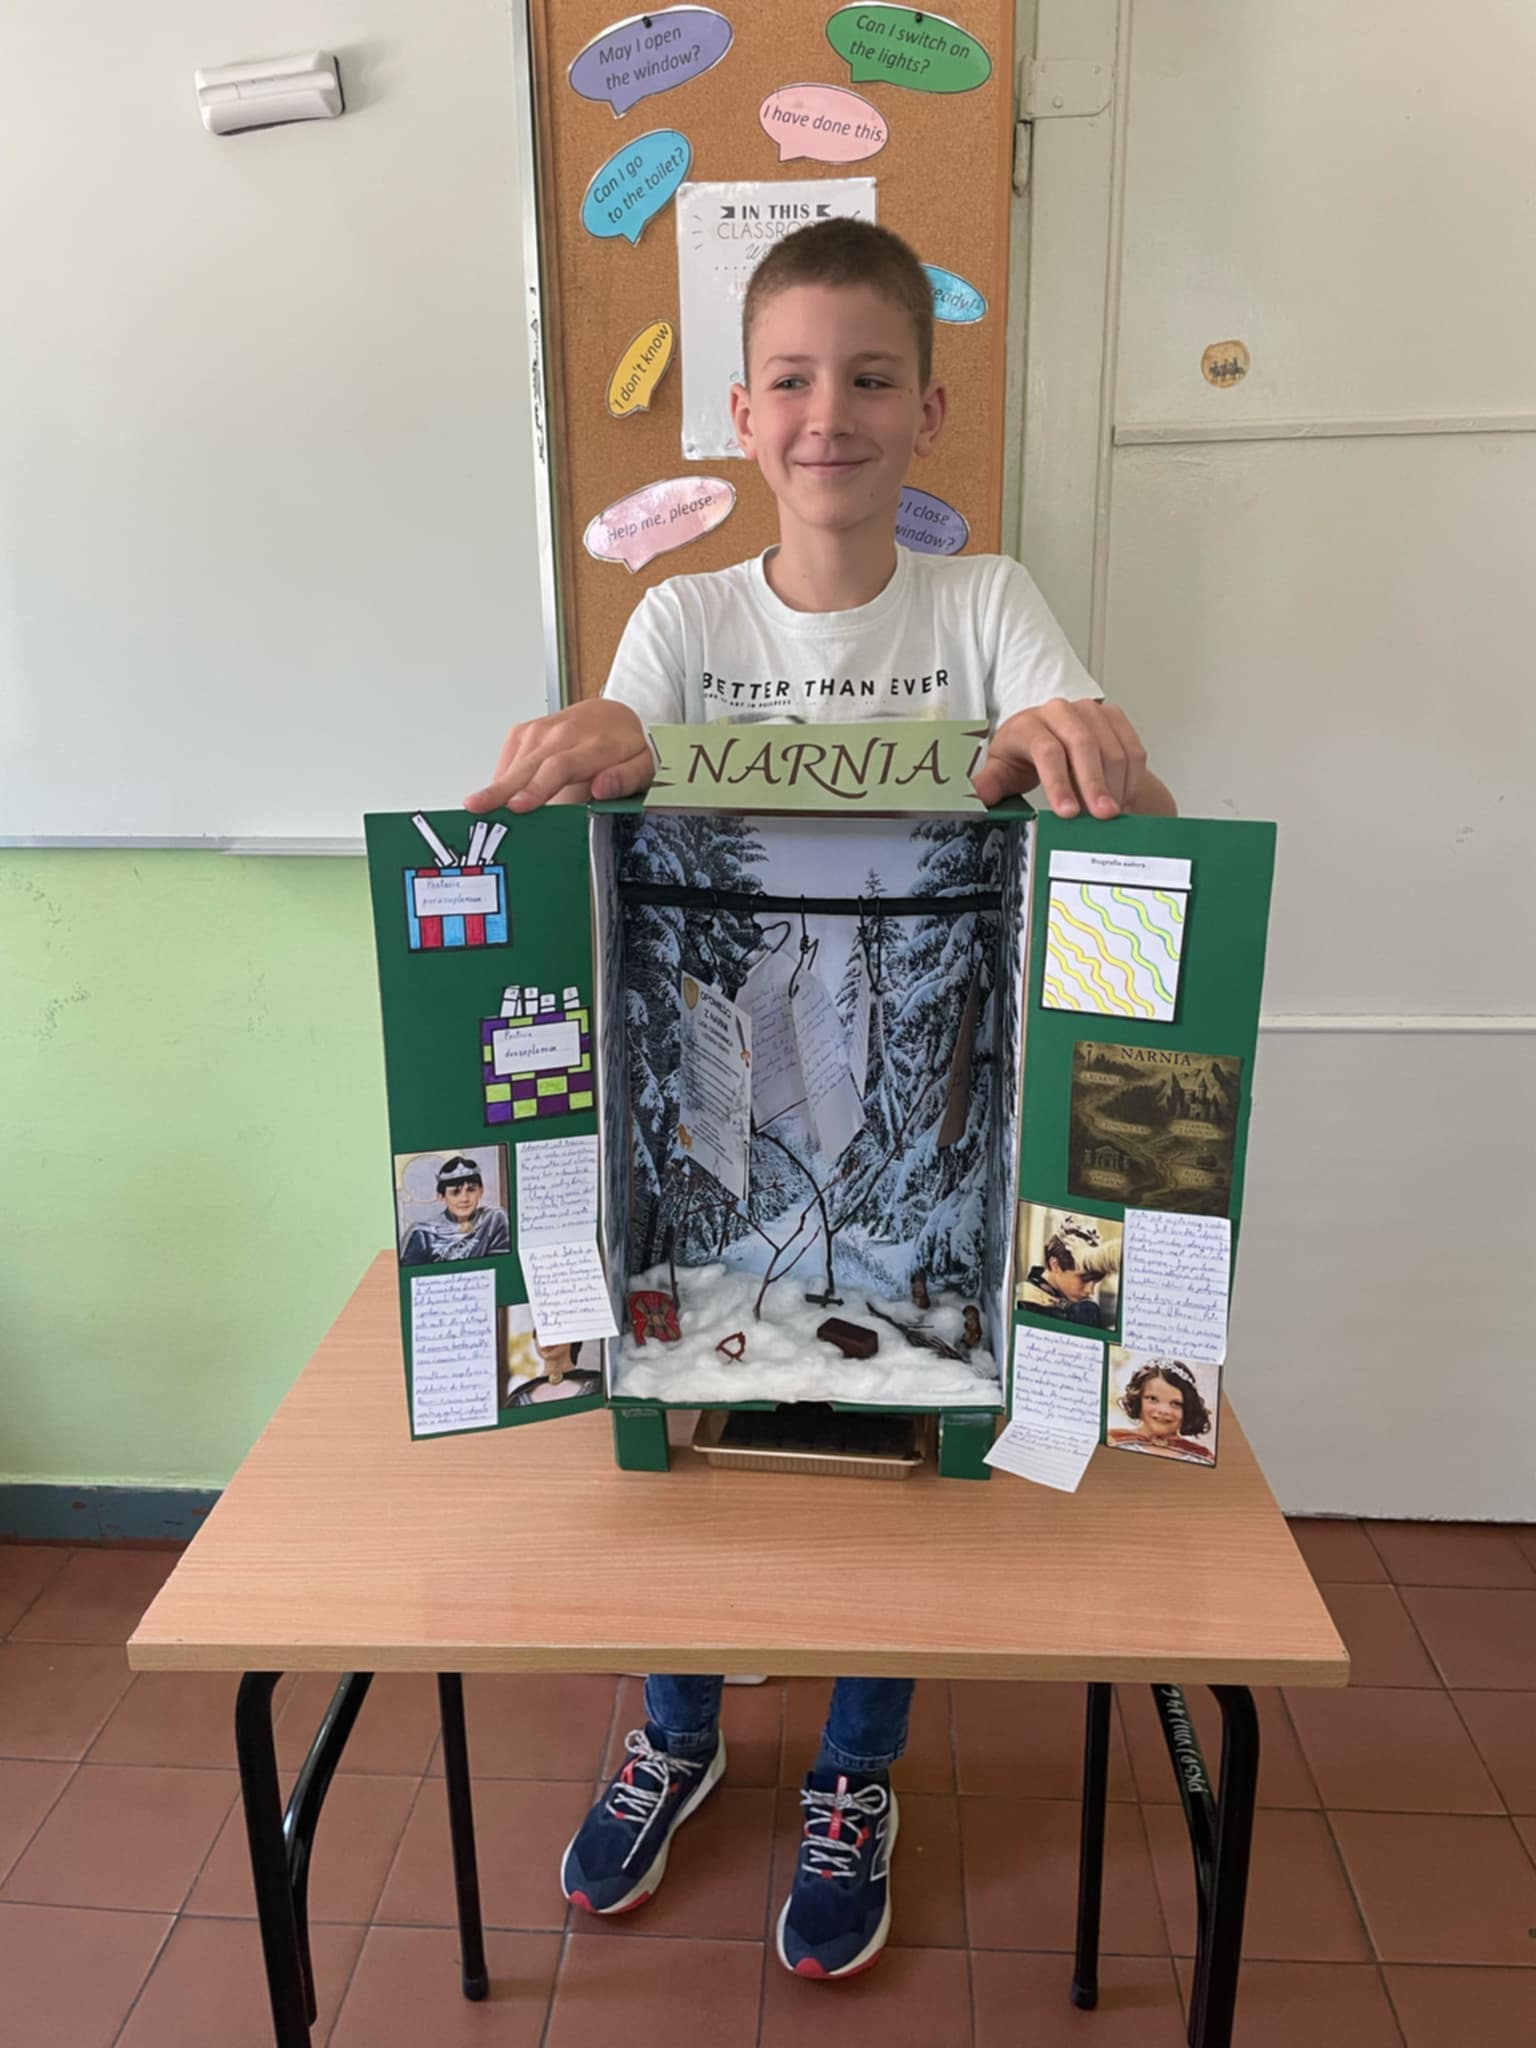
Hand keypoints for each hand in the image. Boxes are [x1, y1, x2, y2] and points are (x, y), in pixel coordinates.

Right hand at [463, 700, 652, 813]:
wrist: (615, 716)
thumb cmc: (626, 748)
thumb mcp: (644, 766)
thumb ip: (626, 778)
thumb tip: (602, 787)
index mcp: (594, 744)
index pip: (560, 766)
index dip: (537, 787)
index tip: (519, 805)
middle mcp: (564, 733)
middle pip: (530, 763)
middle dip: (502, 787)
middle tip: (478, 806)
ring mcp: (542, 729)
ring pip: (516, 758)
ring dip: (496, 783)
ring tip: (476, 806)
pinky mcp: (528, 731)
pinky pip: (509, 753)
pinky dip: (500, 774)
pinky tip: (494, 793)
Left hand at [972, 698, 1148, 817]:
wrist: (1046, 737)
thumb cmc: (1021, 756)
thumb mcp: (1000, 771)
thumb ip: (989, 784)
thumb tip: (975, 797)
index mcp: (1028, 724)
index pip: (1046, 750)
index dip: (1058, 783)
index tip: (1068, 813)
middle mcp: (1060, 711)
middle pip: (1083, 745)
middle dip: (1095, 784)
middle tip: (1103, 815)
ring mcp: (1089, 711)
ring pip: (1112, 747)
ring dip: (1116, 784)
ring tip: (1114, 813)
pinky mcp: (1113, 717)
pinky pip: (1131, 747)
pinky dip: (1132, 776)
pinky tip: (1125, 799)